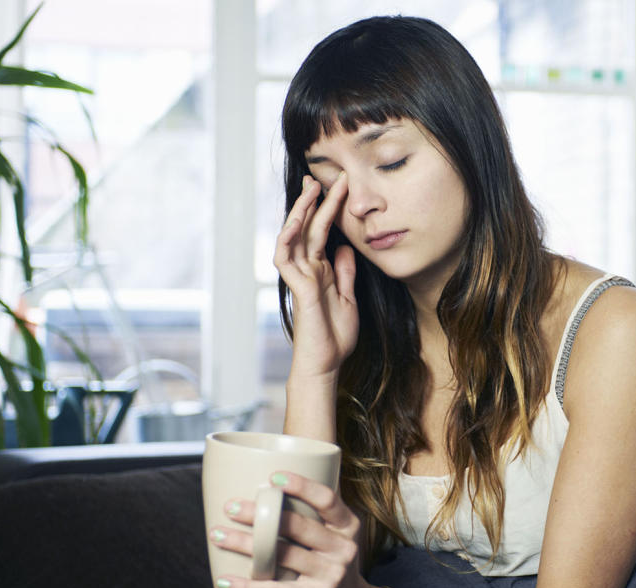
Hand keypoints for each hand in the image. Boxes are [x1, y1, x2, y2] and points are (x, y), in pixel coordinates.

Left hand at [209, 472, 378, 587]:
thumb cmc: (331, 565)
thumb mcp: (336, 537)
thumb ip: (314, 516)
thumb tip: (272, 486)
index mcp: (347, 525)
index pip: (327, 499)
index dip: (301, 486)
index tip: (273, 477)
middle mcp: (344, 548)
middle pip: (297, 526)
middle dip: (259, 514)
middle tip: (230, 507)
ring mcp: (332, 574)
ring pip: (280, 555)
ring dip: (244, 544)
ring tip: (217, 535)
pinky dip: (246, 586)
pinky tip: (225, 580)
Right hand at [274, 173, 358, 377]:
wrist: (326, 364)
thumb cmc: (335, 336)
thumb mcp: (348, 298)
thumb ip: (344, 273)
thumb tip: (345, 247)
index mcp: (320, 270)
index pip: (322, 232)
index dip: (328, 209)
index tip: (338, 186)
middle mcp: (308, 270)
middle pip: (307, 228)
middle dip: (314, 201)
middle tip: (321, 175)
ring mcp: (300, 278)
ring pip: (294, 237)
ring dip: (301, 212)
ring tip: (311, 188)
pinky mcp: (298, 289)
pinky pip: (286, 259)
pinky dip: (288, 239)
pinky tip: (295, 222)